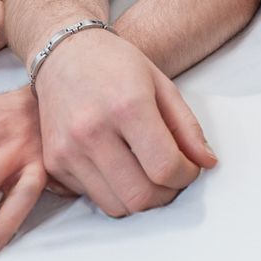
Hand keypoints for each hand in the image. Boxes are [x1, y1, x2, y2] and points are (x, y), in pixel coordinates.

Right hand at [32, 27, 215, 218]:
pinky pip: (93, 198)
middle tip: (170, 177)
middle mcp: (93, 131)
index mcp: (127, 106)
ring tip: (146, 174)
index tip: (188, 167)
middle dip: (165, 195)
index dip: (186, 176)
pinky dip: (113, 192)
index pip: (165, 167)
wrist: (64, 53)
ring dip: (140, 199)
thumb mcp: (162, 85)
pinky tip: (119, 167)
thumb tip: (207, 163)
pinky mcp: (53, 162)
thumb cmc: (116, 65)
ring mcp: (68, 149)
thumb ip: (187, 127)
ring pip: (116, 206)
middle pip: (140, 196)